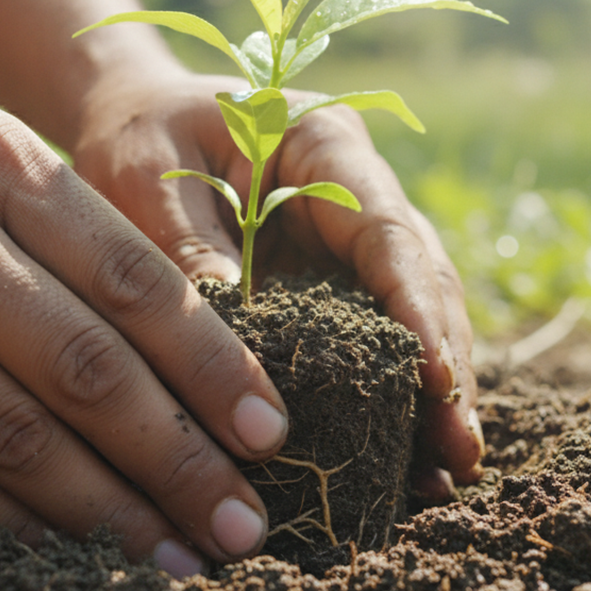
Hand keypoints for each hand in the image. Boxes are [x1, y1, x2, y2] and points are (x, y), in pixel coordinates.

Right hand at [0, 68, 290, 573]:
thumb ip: (72, 223)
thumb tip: (188, 329)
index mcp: (3, 166)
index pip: (136, 284)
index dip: (213, 368)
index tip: (268, 433)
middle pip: (87, 371)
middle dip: (177, 460)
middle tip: (241, 524)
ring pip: (12, 433)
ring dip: (103, 510)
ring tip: (171, 555)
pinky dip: (6, 512)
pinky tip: (65, 543)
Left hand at [74, 72, 483, 493]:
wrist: (131, 121)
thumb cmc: (138, 135)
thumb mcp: (145, 180)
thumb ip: (186, 246)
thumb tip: (231, 335)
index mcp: (323, 144)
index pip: (386, 230)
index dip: (415, 305)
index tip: (434, 377)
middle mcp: (355, 191)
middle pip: (420, 279)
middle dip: (444, 363)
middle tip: (459, 446)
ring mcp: (347, 238)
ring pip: (412, 314)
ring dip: (433, 391)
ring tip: (449, 469)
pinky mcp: (330, 281)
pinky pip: (370, 338)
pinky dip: (389, 395)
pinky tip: (409, 458)